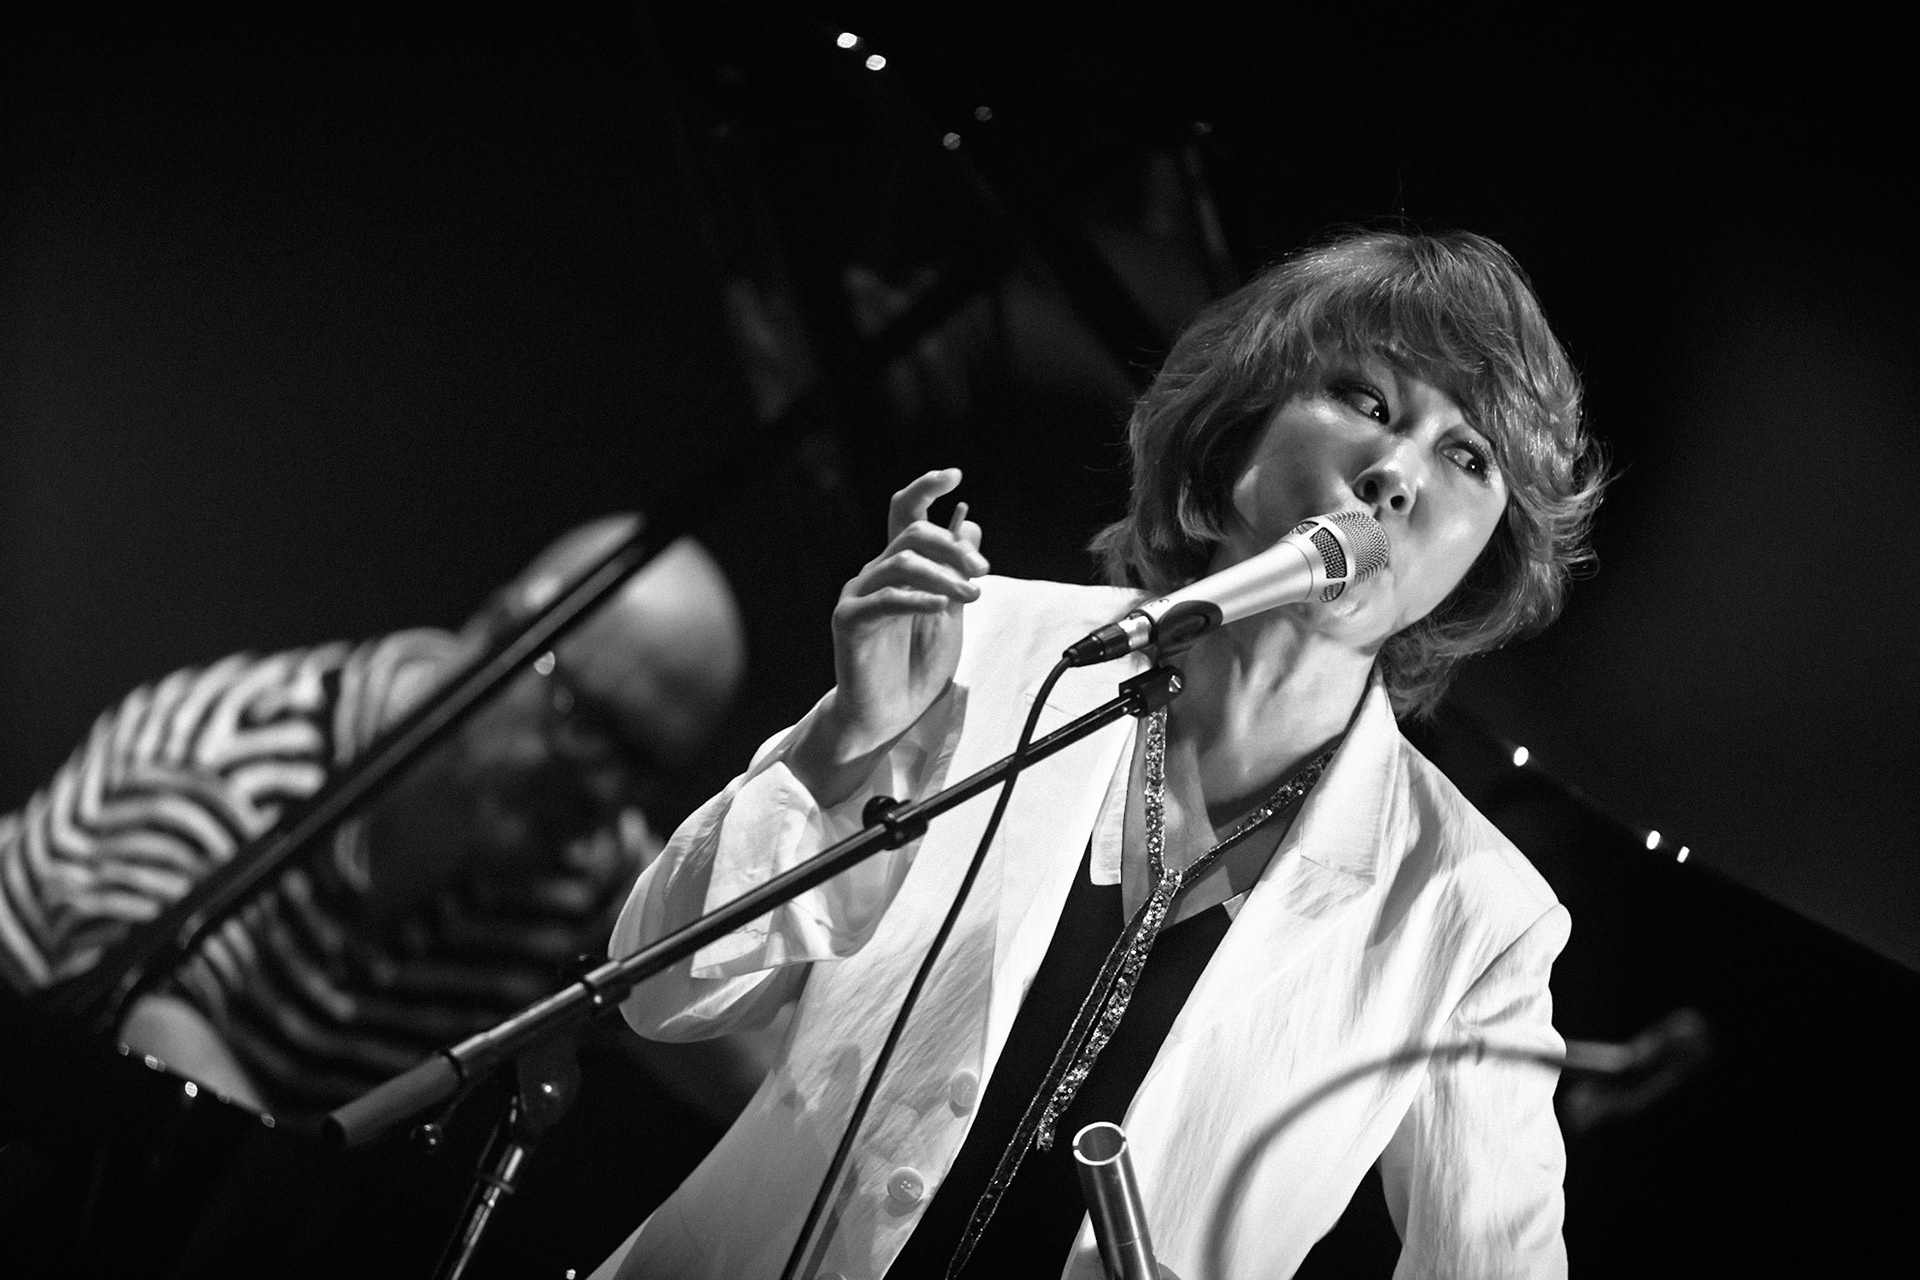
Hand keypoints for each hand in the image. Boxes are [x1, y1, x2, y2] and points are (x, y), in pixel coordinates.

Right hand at [791, 468, 986, 803]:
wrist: (887, 717)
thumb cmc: (915, 667)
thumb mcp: (950, 613)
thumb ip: (956, 570)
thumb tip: (969, 521)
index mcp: (900, 568)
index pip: (906, 514)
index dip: (925, 488)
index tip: (954, 474)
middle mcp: (876, 574)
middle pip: (910, 533)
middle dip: (953, 545)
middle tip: (983, 570)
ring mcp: (860, 596)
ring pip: (901, 562)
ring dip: (943, 574)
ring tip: (971, 595)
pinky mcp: (850, 623)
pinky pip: (884, 600)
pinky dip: (917, 597)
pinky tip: (942, 605)